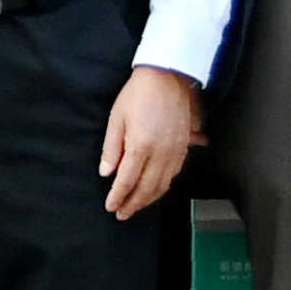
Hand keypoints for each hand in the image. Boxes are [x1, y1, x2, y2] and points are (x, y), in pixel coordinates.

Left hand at [96, 66, 200, 218]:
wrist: (168, 75)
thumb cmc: (139, 93)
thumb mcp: (116, 118)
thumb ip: (112, 149)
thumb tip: (106, 172)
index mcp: (141, 146)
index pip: (127, 181)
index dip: (118, 197)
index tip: (111, 206)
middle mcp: (161, 153)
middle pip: (147, 189)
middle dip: (133, 204)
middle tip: (122, 213)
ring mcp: (176, 151)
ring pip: (163, 185)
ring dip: (149, 199)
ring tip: (136, 205)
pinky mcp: (185, 146)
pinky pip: (174, 174)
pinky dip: (163, 186)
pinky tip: (155, 189)